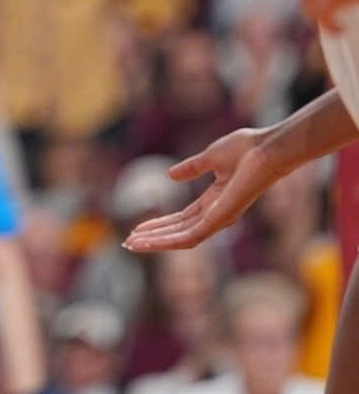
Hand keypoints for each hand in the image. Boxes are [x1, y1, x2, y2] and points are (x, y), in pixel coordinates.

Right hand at [123, 128, 278, 251]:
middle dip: (154, 237)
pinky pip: (191, 235)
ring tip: (132, 244)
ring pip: (182, 239)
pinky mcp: (220, 219)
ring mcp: (219, 219)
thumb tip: (170, 175)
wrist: (265, 149)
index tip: (138, 227)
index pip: (182, 219)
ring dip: (156, 242)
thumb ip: (191, 168)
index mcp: (215, 201)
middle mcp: (216, 215)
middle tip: (129, 242)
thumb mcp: (210, 157)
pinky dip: (168, 240)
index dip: (160, 223)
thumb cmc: (245, 149)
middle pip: (179, 231)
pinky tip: (150, 240)